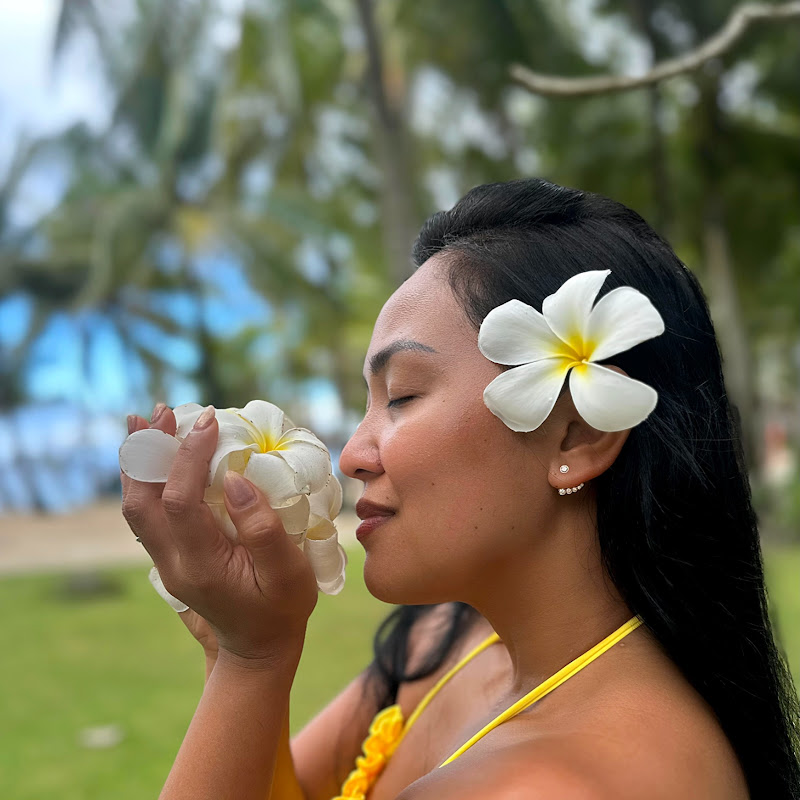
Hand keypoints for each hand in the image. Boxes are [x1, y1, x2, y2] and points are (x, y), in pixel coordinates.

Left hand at [121, 404, 317, 667]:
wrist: (258, 648)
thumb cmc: (282, 608)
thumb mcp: (289, 574)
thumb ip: (264, 529)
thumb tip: (237, 481)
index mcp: (201, 566)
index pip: (180, 501)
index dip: (189, 457)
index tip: (210, 421)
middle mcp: (173, 563)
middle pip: (141, 502)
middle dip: (148, 451)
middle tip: (163, 411)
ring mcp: (166, 562)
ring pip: (136, 506)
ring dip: (138, 461)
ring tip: (146, 420)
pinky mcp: (170, 557)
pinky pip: (146, 512)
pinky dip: (145, 477)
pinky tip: (156, 454)